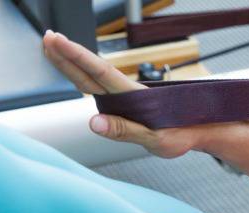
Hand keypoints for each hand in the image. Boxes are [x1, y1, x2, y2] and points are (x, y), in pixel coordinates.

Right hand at [41, 30, 198, 157]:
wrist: (202, 130)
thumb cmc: (182, 134)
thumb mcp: (154, 139)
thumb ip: (123, 130)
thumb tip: (93, 123)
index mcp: (132, 97)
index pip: (98, 72)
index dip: (76, 57)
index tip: (57, 41)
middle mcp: (126, 93)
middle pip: (90, 70)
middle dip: (67, 54)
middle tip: (46, 37)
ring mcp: (126, 96)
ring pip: (93, 76)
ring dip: (72, 62)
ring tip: (52, 48)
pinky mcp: (127, 102)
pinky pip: (100, 87)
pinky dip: (84, 75)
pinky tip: (74, 71)